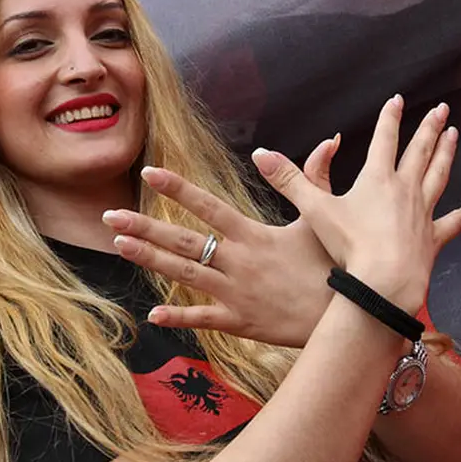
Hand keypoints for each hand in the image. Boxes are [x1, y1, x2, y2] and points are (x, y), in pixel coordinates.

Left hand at [102, 139, 342, 347]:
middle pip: (183, 241)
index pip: (209, 206)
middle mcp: (238, 262)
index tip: (150, 172)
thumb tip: (329, 139)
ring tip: (119, 245)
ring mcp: (235, 293)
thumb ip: (315, 178)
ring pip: (184, 275)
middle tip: (110, 215)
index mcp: (253, 235)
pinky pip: (203, 318)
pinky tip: (151, 314)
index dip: (178, 189)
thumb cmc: (338, 264)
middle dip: (144, 226)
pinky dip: (177, 317)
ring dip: (149, 260)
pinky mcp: (240, 322)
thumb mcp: (324, 219)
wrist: (350, 315)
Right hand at [252, 97, 460, 314]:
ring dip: (447, 155)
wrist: (383, 281)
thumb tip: (260, 153)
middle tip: (443, 110)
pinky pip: (456, 221)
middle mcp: (405, 190)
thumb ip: (288, 179)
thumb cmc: (349, 247)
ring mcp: (423, 213)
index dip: (390, 118)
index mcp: (377, 179)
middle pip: (419, 151)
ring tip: (455, 136)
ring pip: (439, 176)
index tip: (398, 100)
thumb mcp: (314, 209)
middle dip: (429, 128)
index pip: (385, 139)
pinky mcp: (434, 238)